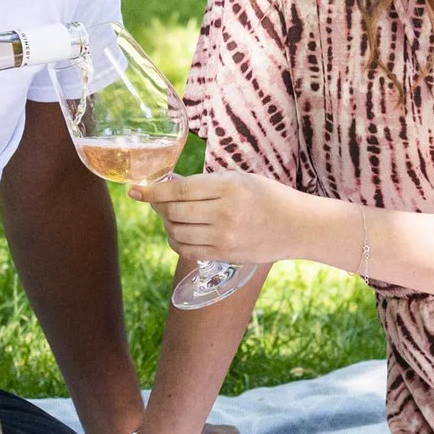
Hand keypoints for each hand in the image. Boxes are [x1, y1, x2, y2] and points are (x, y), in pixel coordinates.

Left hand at [130, 172, 315, 266]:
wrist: (297, 226)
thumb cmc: (267, 196)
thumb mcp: (239, 178)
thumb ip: (204, 184)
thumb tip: (168, 186)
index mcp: (229, 187)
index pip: (179, 191)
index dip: (153, 191)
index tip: (136, 190)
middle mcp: (225, 213)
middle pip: (174, 213)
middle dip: (159, 207)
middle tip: (158, 201)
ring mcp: (225, 238)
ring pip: (178, 233)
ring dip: (167, 225)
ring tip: (173, 217)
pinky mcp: (225, 255)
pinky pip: (188, 251)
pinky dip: (177, 242)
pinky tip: (180, 234)